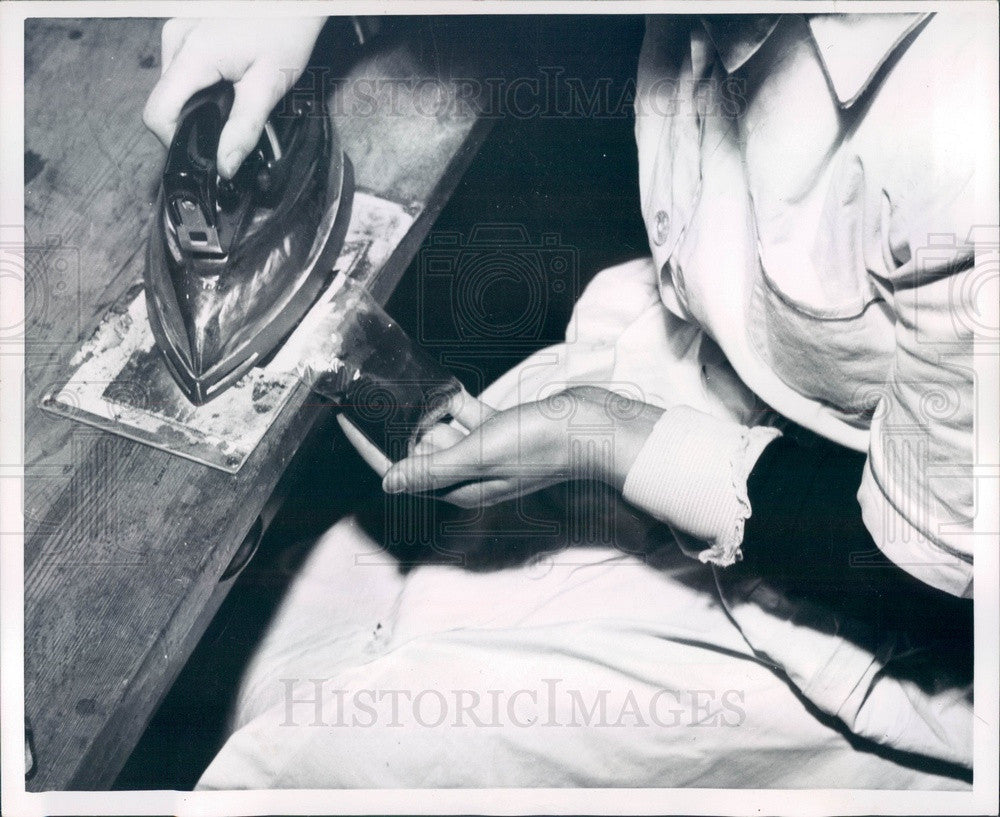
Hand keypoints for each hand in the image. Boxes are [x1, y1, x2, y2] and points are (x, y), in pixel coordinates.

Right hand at [143, 17, 325, 177]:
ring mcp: (177, 30)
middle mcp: (176, 39)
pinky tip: (229, 78)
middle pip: (166, 101)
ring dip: (199, 101)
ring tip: (234, 94)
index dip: (175, 141)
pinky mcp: (185, 28)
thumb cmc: (286, 29)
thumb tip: (224, 165)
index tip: (202, 151)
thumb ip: (244, 129)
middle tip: (231, 121)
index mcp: (193, 55)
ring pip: (174, 87)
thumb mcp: (269, 86)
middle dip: (193, 120)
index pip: (157, 113)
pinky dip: (201, 83)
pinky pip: (182, 69)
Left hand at [353, 385, 663, 508]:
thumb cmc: (538, 444)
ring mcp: (486, 452)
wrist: (590, 428)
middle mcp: (468, 472)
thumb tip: (386, 483)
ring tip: (395, 384)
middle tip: (366, 394)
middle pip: (417, 451)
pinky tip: (440, 385)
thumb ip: (432, 468)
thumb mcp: (479, 455)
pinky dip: (453, 404)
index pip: (400, 469)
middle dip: (391, 426)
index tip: (346, 420)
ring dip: (420, 413)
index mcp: (458, 486)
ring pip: (441, 432)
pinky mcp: (502, 432)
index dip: (370, 447)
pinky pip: (467, 418)